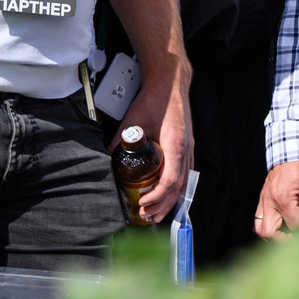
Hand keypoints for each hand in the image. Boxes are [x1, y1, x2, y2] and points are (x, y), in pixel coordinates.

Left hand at [116, 67, 190, 223]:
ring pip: (184, 183)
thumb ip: (121, 139)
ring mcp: (189, 149)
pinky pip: (184, 175)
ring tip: (157, 214)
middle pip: (179, 187)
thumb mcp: (134, 119)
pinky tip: (168, 197)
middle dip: (162, 205)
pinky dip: (175, 190)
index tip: (143, 203)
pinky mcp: (187, 147)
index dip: (157, 196)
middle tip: (146, 216)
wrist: (170, 82)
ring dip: (170, 201)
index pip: (170, 179)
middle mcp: (186, 149)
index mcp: (176, 143)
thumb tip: (109, 155)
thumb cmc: (156, 98)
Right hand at [256, 159, 298, 238]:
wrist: (293, 145)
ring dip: (272, 234)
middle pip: (268, 232)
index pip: (294, 223)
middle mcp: (268, 200)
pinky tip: (282, 222)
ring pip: (259, 227)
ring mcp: (263, 199)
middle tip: (297, 235)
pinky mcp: (263, 196)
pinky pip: (258, 218)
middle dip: (284, 238)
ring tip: (287, 232)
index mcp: (282, 197)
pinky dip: (268, 224)